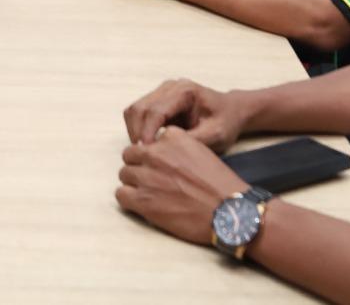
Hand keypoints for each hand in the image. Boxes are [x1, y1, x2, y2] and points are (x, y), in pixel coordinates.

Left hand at [115, 128, 249, 245]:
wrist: (229, 211)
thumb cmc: (220, 185)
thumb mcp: (202, 151)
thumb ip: (179, 147)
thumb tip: (164, 155)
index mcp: (173, 138)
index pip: (149, 139)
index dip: (153, 154)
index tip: (161, 165)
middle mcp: (156, 153)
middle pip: (131, 155)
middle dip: (139, 166)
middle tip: (152, 180)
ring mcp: (147, 177)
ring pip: (124, 174)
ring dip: (134, 183)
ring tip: (150, 194)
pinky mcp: (142, 200)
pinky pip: (120, 194)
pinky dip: (129, 199)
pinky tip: (142, 204)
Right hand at [123, 78, 246, 148]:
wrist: (231, 111)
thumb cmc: (226, 122)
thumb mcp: (216, 135)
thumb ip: (193, 140)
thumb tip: (165, 148)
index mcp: (185, 92)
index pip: (156, 110)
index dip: (147, 132)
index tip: (147, 153)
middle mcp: (170, 87)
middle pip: (140, 108)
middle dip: (137, 133)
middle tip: (143, 156)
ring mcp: (162, 91)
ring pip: (134, 109)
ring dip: (134, 131)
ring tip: (144, 151)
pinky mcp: (158, 99)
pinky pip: (138, 113)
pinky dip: (137, 128)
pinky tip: (147, 143)